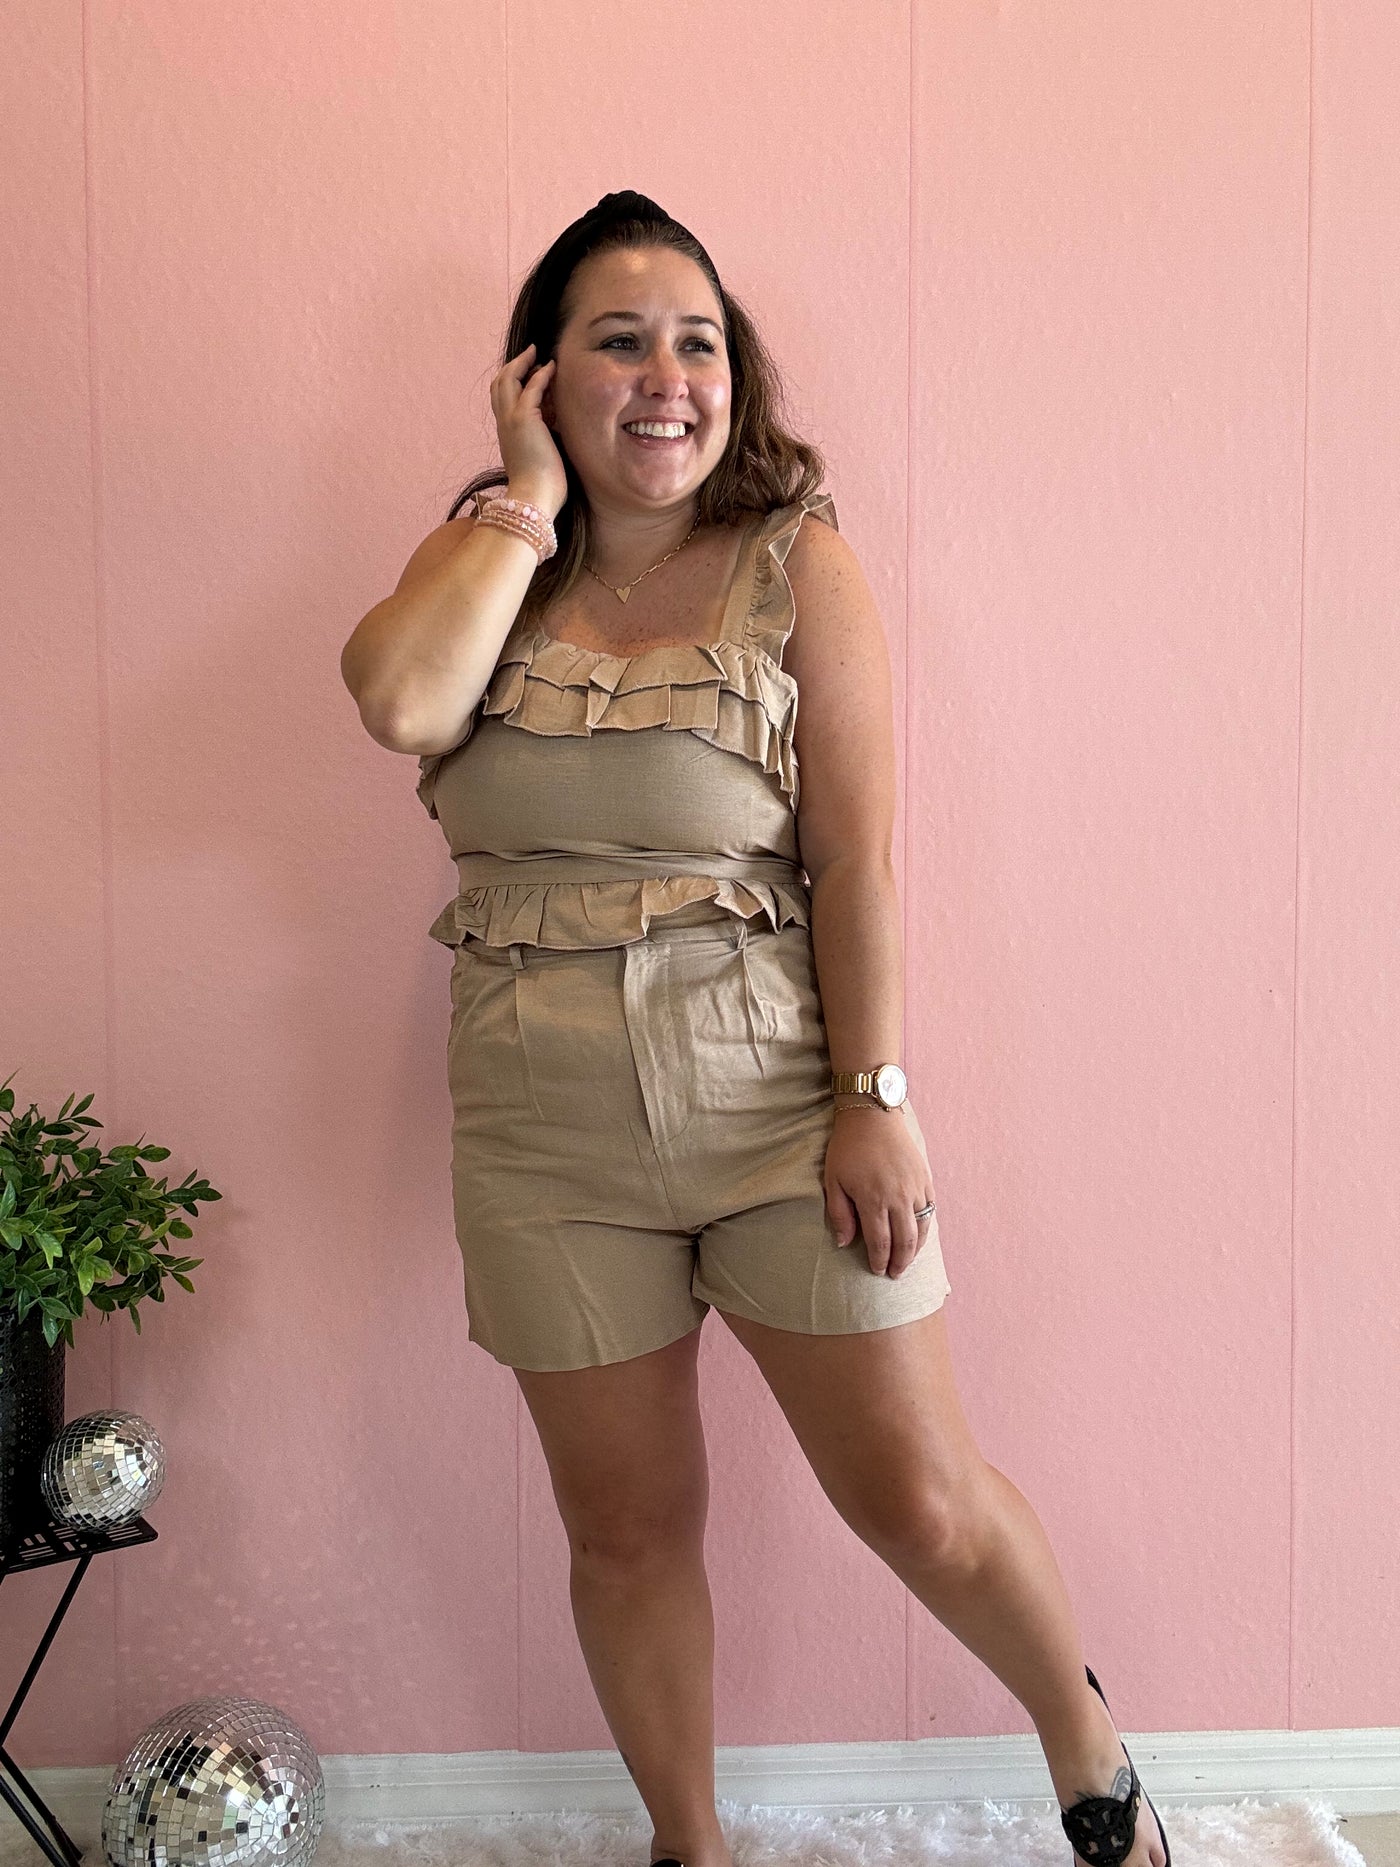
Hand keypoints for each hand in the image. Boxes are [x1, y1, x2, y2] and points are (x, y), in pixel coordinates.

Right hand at [490, 341, 567, 517]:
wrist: (533, 500)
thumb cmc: (540, 490)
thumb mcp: (537, 462)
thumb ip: (540, 445)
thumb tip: (555, 439)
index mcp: (506, 434)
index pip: (502, 400)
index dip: (512, 383)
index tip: (528, 373)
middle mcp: (503, 424)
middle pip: (499, 384)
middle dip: (513, 366)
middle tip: (530, 355)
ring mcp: (511, 420)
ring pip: (508, 379)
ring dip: (523, 363)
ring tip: (538, 354)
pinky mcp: (524, 419)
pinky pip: (531, 387)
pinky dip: (540, 374)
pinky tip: (551, 367)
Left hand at [824, 1109, 936, 1278]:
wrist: (873, 1115)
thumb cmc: (848, 1147)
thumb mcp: (833, 1180)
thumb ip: (839, 1214)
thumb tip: (845, 1243)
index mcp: (873, 1200)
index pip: (880, 1242)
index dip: (879, 1260)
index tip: (876, 1271)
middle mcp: (898, 1198)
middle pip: (904, 1242)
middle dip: (900, 1262)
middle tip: (894, 1274)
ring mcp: (915, 1188)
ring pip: (920, 1229)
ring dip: (915, 1250)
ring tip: (907, 1261)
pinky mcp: (925, 1179)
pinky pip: (930, 1211)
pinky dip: (925, 1228)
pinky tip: (919, 1236)